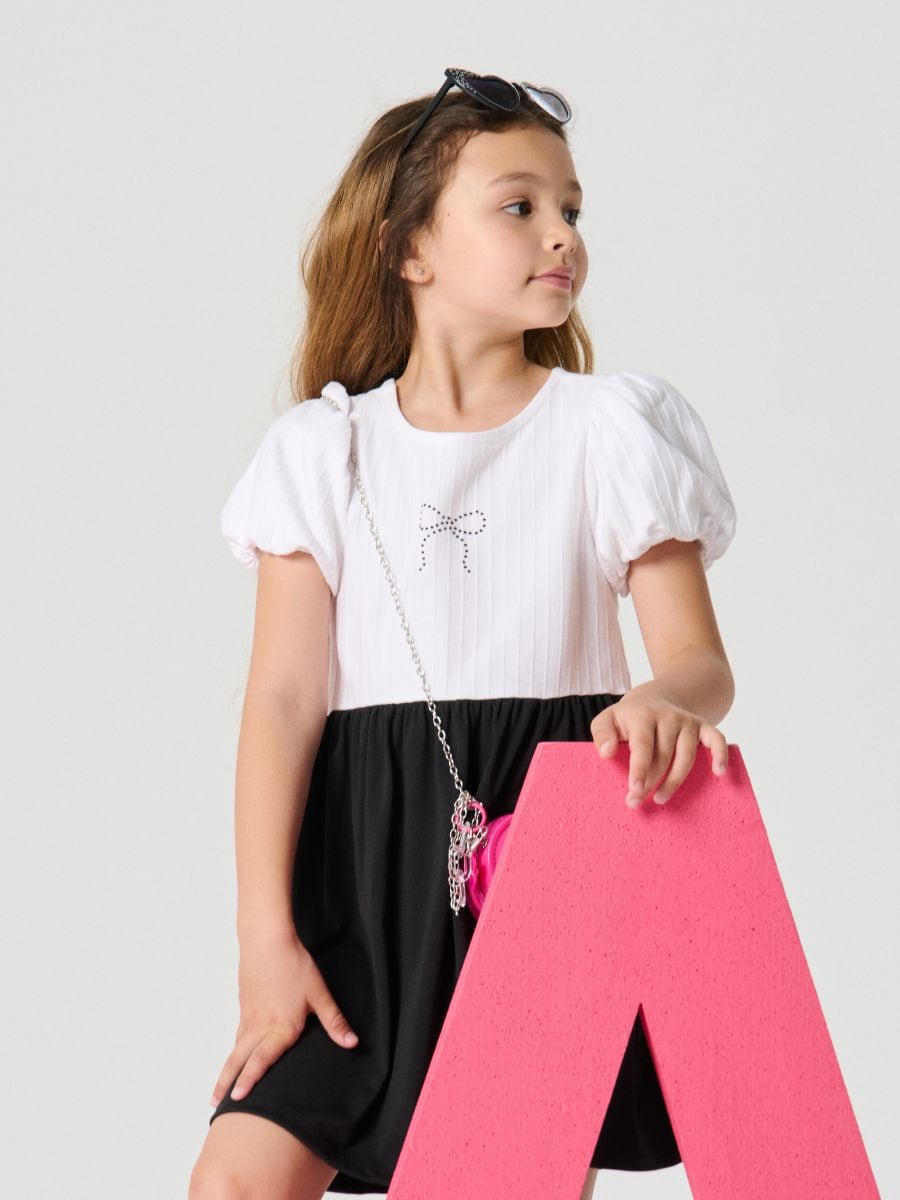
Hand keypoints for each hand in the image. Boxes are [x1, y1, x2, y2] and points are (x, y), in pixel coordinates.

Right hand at [209, 930, 358, 1107]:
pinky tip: (236, 1050)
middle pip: (239, 1059)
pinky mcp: (245, 1003)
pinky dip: (235, 1047)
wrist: (266, 940)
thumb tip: (352, 1043)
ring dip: (227, 1068)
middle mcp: (260, 1026)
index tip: (237, 1099)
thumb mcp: (319, 994)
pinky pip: (239, 1032)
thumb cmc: (294, 966)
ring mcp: (249, 1014)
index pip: (262, 1061)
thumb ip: (334, 1022)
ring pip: (236, 1047)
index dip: (250, 1081)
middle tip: (214, 1103)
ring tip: (220, 1086)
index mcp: (280, 1028)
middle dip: (227, 1082)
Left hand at [590, 691, 728, 806]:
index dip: (639, 770)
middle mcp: (668, 716)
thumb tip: (606, 753)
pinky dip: (721, 755)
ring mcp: (688, 721)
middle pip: (664, 755)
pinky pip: (717, 740)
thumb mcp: (607, 720)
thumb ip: (602, 734)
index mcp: (643, 715)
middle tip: (636, 802)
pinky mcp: (703, 726)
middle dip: (651, 782)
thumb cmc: (628, 718)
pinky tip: (719, 774)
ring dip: (675, 781)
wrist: (654, 698)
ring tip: (660, 798)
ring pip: (686, 756)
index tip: (634, 791)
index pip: (642, 746)